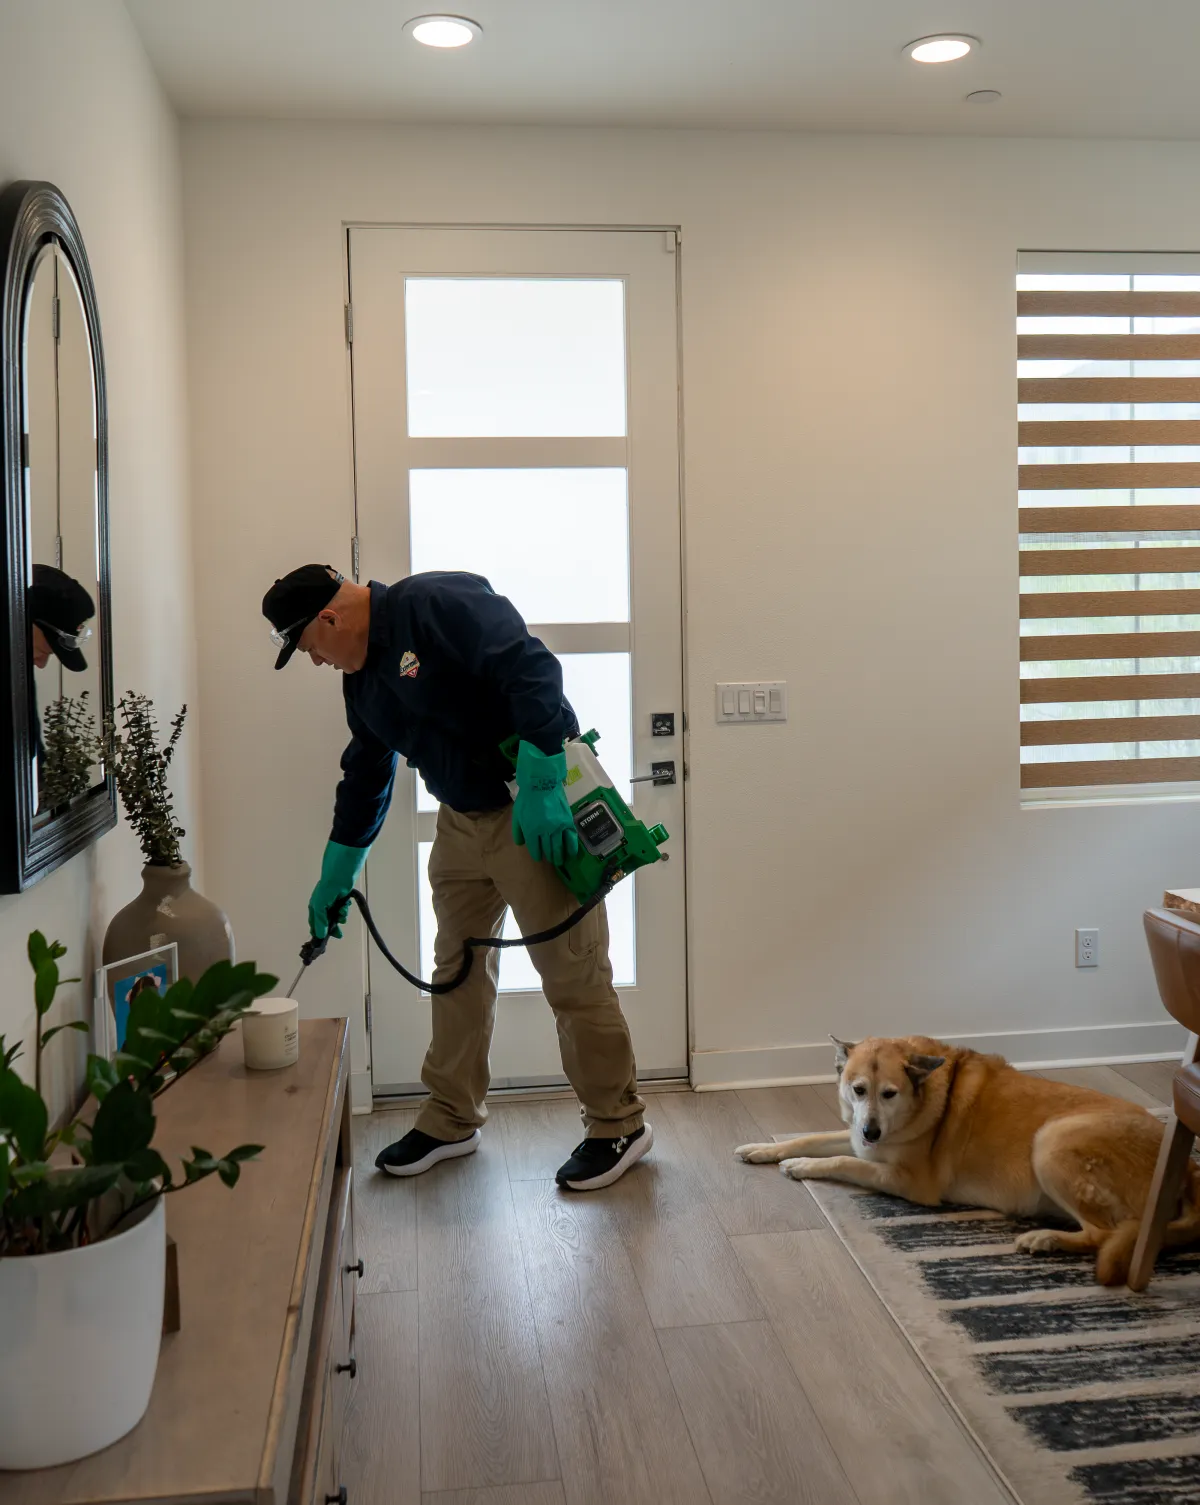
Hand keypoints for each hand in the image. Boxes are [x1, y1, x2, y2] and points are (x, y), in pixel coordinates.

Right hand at [308, 840, 369, 939]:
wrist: (340, 876)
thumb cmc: (327, 890)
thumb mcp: (319, 907)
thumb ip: (320, 922)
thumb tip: (320, 935)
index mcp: (314, 908)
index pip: (314, 924)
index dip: (318, 932)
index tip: (323, 940)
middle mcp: (322, 907)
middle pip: (327, 922)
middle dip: (333, 928)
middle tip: (339, 934)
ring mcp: (332, 904)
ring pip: (336, 917)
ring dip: (340, 918)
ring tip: (342, 915)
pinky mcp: (341, 901)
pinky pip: (342, 911)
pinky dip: (344, 911)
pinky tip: (345, 907)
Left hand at [511, 741, 578, 865]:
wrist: (542, 782)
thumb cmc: (527, 798)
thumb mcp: (517, 814)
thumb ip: (518, 831)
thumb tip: (521, 843)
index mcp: (531, 830)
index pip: (535, 848)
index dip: (537, 855)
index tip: (538, 858)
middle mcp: (545, 831)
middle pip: (548, 850)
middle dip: (549, 857)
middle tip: (551, 861)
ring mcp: (558, 827)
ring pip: (560, 847)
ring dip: (560, 856)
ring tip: (560, 861)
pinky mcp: (567, 821)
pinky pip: (571, 838)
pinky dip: (571, 848)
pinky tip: (571, 854)